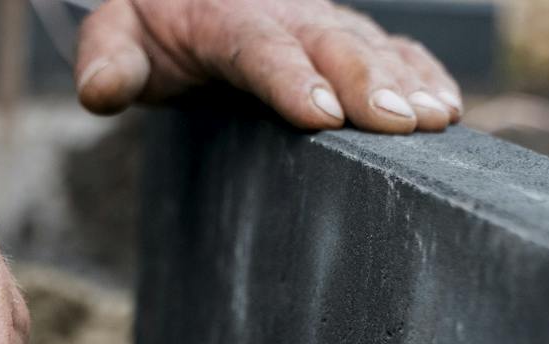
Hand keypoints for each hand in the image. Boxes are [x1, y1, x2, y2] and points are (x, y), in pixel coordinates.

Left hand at [75, 0, 463, 132]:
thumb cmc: (153, 26)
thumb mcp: (117, 35)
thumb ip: (108, 60)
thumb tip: (101, 89)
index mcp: (226, 20)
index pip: (259, 49)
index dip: (290, 79)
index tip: (319, 114)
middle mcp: (287, 16)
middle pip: (331, 47)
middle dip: (366, 83)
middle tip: (396, 122)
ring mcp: (325, 27)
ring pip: (371, 48)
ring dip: (405, 83)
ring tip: (433, 120)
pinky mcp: (350, 41)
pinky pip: (396, 52)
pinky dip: (423, 75)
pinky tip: (447, 109)